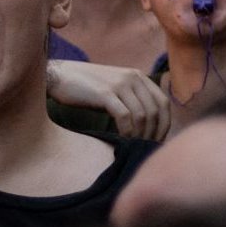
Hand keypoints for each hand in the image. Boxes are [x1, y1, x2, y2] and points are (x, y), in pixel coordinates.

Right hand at [46, 60, 172, 141]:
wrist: (61, 76)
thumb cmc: (87, 89)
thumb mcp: (114, 91)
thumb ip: (129, 100)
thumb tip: (143, 126)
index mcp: (139, 77)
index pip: (163, 101)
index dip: (164, 123)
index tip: (158, 141)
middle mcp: (134, 78)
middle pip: (155, 109)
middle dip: (154, 132)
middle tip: (147, 150)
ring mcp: (120, 84)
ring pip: (142, 114)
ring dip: (141, 135)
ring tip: (135, 149)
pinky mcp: (105, 93)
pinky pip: (124, 115)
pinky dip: (127, 131)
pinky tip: (123, 142)